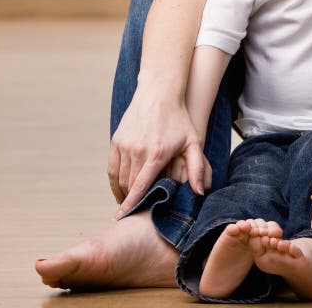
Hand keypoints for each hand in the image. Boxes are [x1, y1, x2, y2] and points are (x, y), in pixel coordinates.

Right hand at [108, 78, 208, 216]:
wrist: (159, 92)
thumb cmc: (178, 118)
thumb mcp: (193, 141)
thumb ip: (197, 167)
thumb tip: (199, 192)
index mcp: (156, 153)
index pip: (141, 187)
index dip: (132, 205)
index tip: (125, 218)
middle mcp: (138, 150)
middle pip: (130, 186)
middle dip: (131, 201)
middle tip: (136, 213)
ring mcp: (125, 144)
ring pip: (119, 178)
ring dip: (123, 193)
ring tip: (128, 203)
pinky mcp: (116, 140)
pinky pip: (112, 168)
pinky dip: (114, 181)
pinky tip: (120, 189)